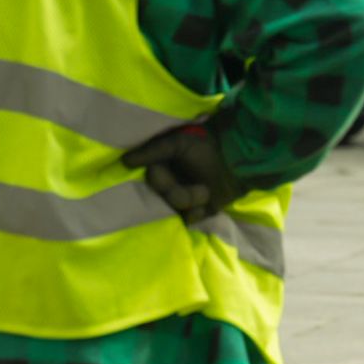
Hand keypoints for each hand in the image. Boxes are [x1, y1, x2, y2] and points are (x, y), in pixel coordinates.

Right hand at [122, 123, 247, 221]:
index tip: (173, 177)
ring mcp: (182, 199)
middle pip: (163, 200)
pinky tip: (210, 201)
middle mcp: (168, 184)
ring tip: (207, 192)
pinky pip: (189, 220)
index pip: (153, 183)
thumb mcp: (178, 143)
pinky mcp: (196, 212)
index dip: (164, 184)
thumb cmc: (208, 147)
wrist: (238, 162)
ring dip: (193, 202)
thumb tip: (125, 161)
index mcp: (161, 167)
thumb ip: (153, 151)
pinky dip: (200, 212)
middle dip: (181, 195)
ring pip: (175, 211)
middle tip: (201, 187)